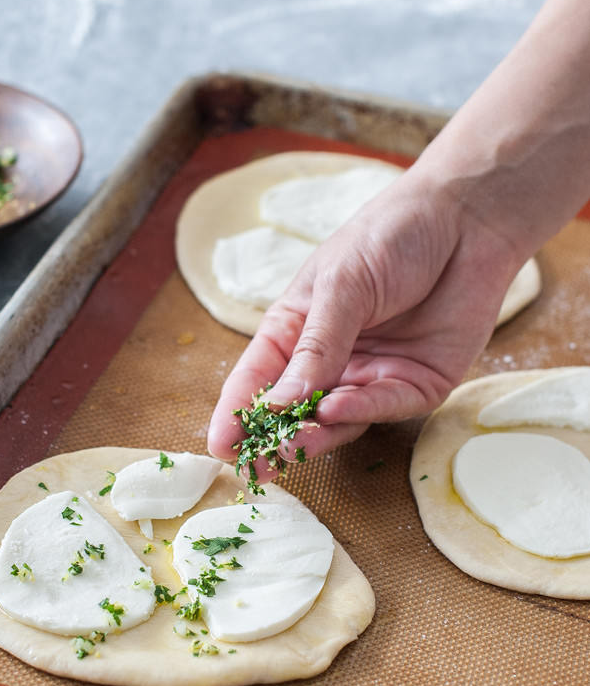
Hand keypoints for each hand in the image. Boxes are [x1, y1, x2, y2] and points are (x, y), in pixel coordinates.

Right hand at [208, 170, 522, 470]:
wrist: (467, 219)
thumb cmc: (392, 236)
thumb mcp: (340, 285)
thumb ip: (315, 347)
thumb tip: (278, 405)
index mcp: (297, 330)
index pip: (258, 378)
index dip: (237, 412)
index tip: (219, 445)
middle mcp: (332, 360)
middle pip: (293, 411)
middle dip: (271, 439)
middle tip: (251, 466)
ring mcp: (373, 375)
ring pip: (336, 420)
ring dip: (313, 435)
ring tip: (287, 446)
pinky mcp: (416, 385)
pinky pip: (383, 407)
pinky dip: (358, 412)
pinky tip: (333, 411)